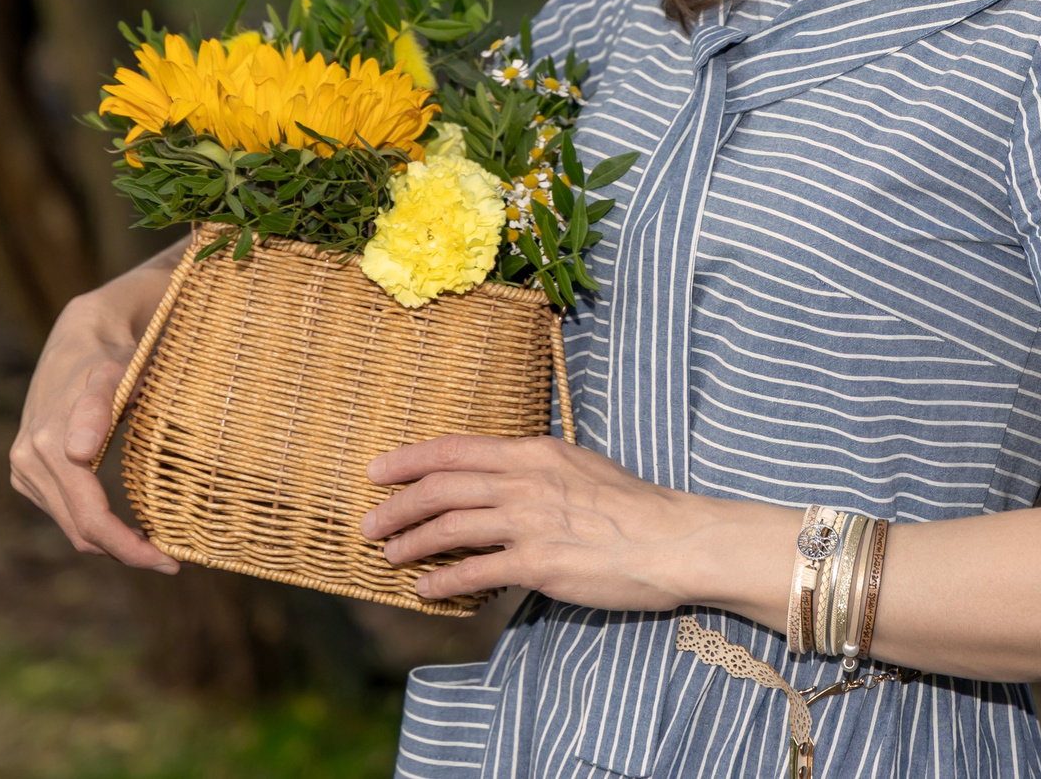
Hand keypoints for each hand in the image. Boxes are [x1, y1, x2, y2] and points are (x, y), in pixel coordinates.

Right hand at [9, 274, 178, 570]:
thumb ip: (100, 408)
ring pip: (72, 527)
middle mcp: (27, 461)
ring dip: (111, 542)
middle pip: (81, 532)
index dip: (130, 549)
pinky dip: (94, 524)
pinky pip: (64, 512)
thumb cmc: (112, 357)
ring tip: (155, 542)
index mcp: (47, 446)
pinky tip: (125, 522)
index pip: (91, 520)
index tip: (171, 561)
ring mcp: (24, 468)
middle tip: (172, 559)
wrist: (81, 338)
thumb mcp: (116, 374)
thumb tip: (79, 453)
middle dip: (126, 552)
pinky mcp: (26, 471)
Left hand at [362, 433, 763, 608]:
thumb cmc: (631, 507)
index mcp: (533, 453)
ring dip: (410, 544)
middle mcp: (525, 481)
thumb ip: (535, 470)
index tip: (376, 471)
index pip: (455, 449)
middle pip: (441, 488)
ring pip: (449, 528)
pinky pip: (475, 573)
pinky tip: (425, 590)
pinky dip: (442, 583)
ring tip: (390, 557)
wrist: (672, 539)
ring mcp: (530, 522)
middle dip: (396, 506)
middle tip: (368, 524)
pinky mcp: (539, 564)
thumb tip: (497, 480)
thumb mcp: (578, 467)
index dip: (408, 460)